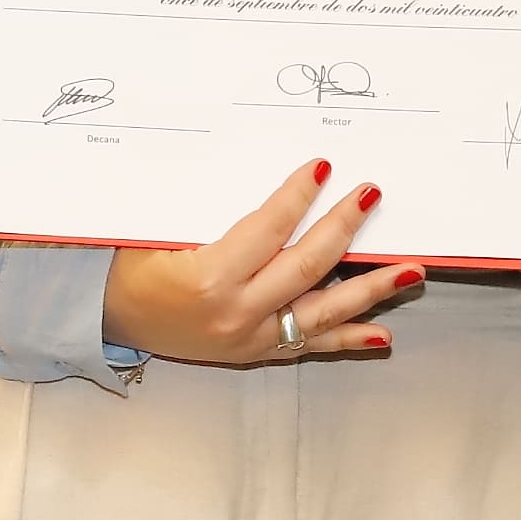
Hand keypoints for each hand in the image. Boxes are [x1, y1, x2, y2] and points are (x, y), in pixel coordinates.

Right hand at [98, 161, 421, 366]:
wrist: (110, 318)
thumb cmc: (132, 262)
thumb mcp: (160, 230)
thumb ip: (213, 212)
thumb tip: (271, 178)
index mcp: (209, 279)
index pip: (268, 230)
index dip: (298, 197)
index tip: (324, 167)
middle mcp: (236, 314)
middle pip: (304, 267)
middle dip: (343, 229)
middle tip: (372, 194)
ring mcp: (250, 338)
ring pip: (321, 312)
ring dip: (369, 290)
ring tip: (410, 271)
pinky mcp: (256, 352)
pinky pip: (309, 345)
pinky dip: (347, 340)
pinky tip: (383, 334)